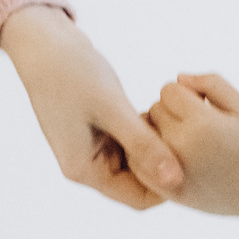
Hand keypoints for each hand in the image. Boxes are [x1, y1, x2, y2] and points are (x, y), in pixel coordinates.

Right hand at [0, 4, 182, 209]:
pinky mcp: (99, 129)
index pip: (137, 198)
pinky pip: (132, 141)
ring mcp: (92, 147)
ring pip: (138, 160)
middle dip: (163, 162)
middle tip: (190, 137)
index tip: (194, 160)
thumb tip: (176, 181)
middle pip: (139, 181)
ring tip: (177, 121)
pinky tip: (161, 111)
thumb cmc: (72, 72)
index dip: (167, 185)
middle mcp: (87, 165)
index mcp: (84, 170)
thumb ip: (144, 145)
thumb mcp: (112, 108)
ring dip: (157, 144)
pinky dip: (148, 130)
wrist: (44, 40)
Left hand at [149, 73, 238, 238]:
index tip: (202, 107)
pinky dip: (148, 156)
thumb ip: (211, 83)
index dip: (185, 95)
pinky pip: (138, 163)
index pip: (169, 91)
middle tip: (194, 126)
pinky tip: (171, 157)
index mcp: (202, 124)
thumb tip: (178, 79)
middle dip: (171, 112)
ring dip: (157, 133)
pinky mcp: (166, 189)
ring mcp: (171, 170)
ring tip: (184, 141)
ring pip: (143, 135)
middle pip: (154, 110)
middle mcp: (182, 146)